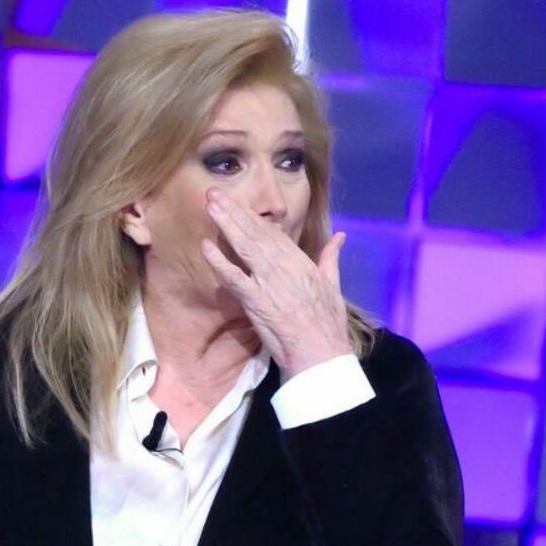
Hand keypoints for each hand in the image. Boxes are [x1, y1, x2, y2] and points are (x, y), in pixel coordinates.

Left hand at [200, 188, 352, 381]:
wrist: (321, 354)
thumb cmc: (328, 324)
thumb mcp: (334, 285)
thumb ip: (332, 258)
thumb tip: (340, 236)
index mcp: (302, 262)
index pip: (273, 233)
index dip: (252, 217)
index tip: (236, 204)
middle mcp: (284, 267)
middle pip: (255, 233)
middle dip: (233, 211)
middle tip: (213, 192)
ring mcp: (269, 283)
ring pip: (244, 247)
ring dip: (226, 224)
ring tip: (209, 204)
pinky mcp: (257, 302)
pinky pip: (234, 278)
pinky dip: (219, 262)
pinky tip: (206, 246)